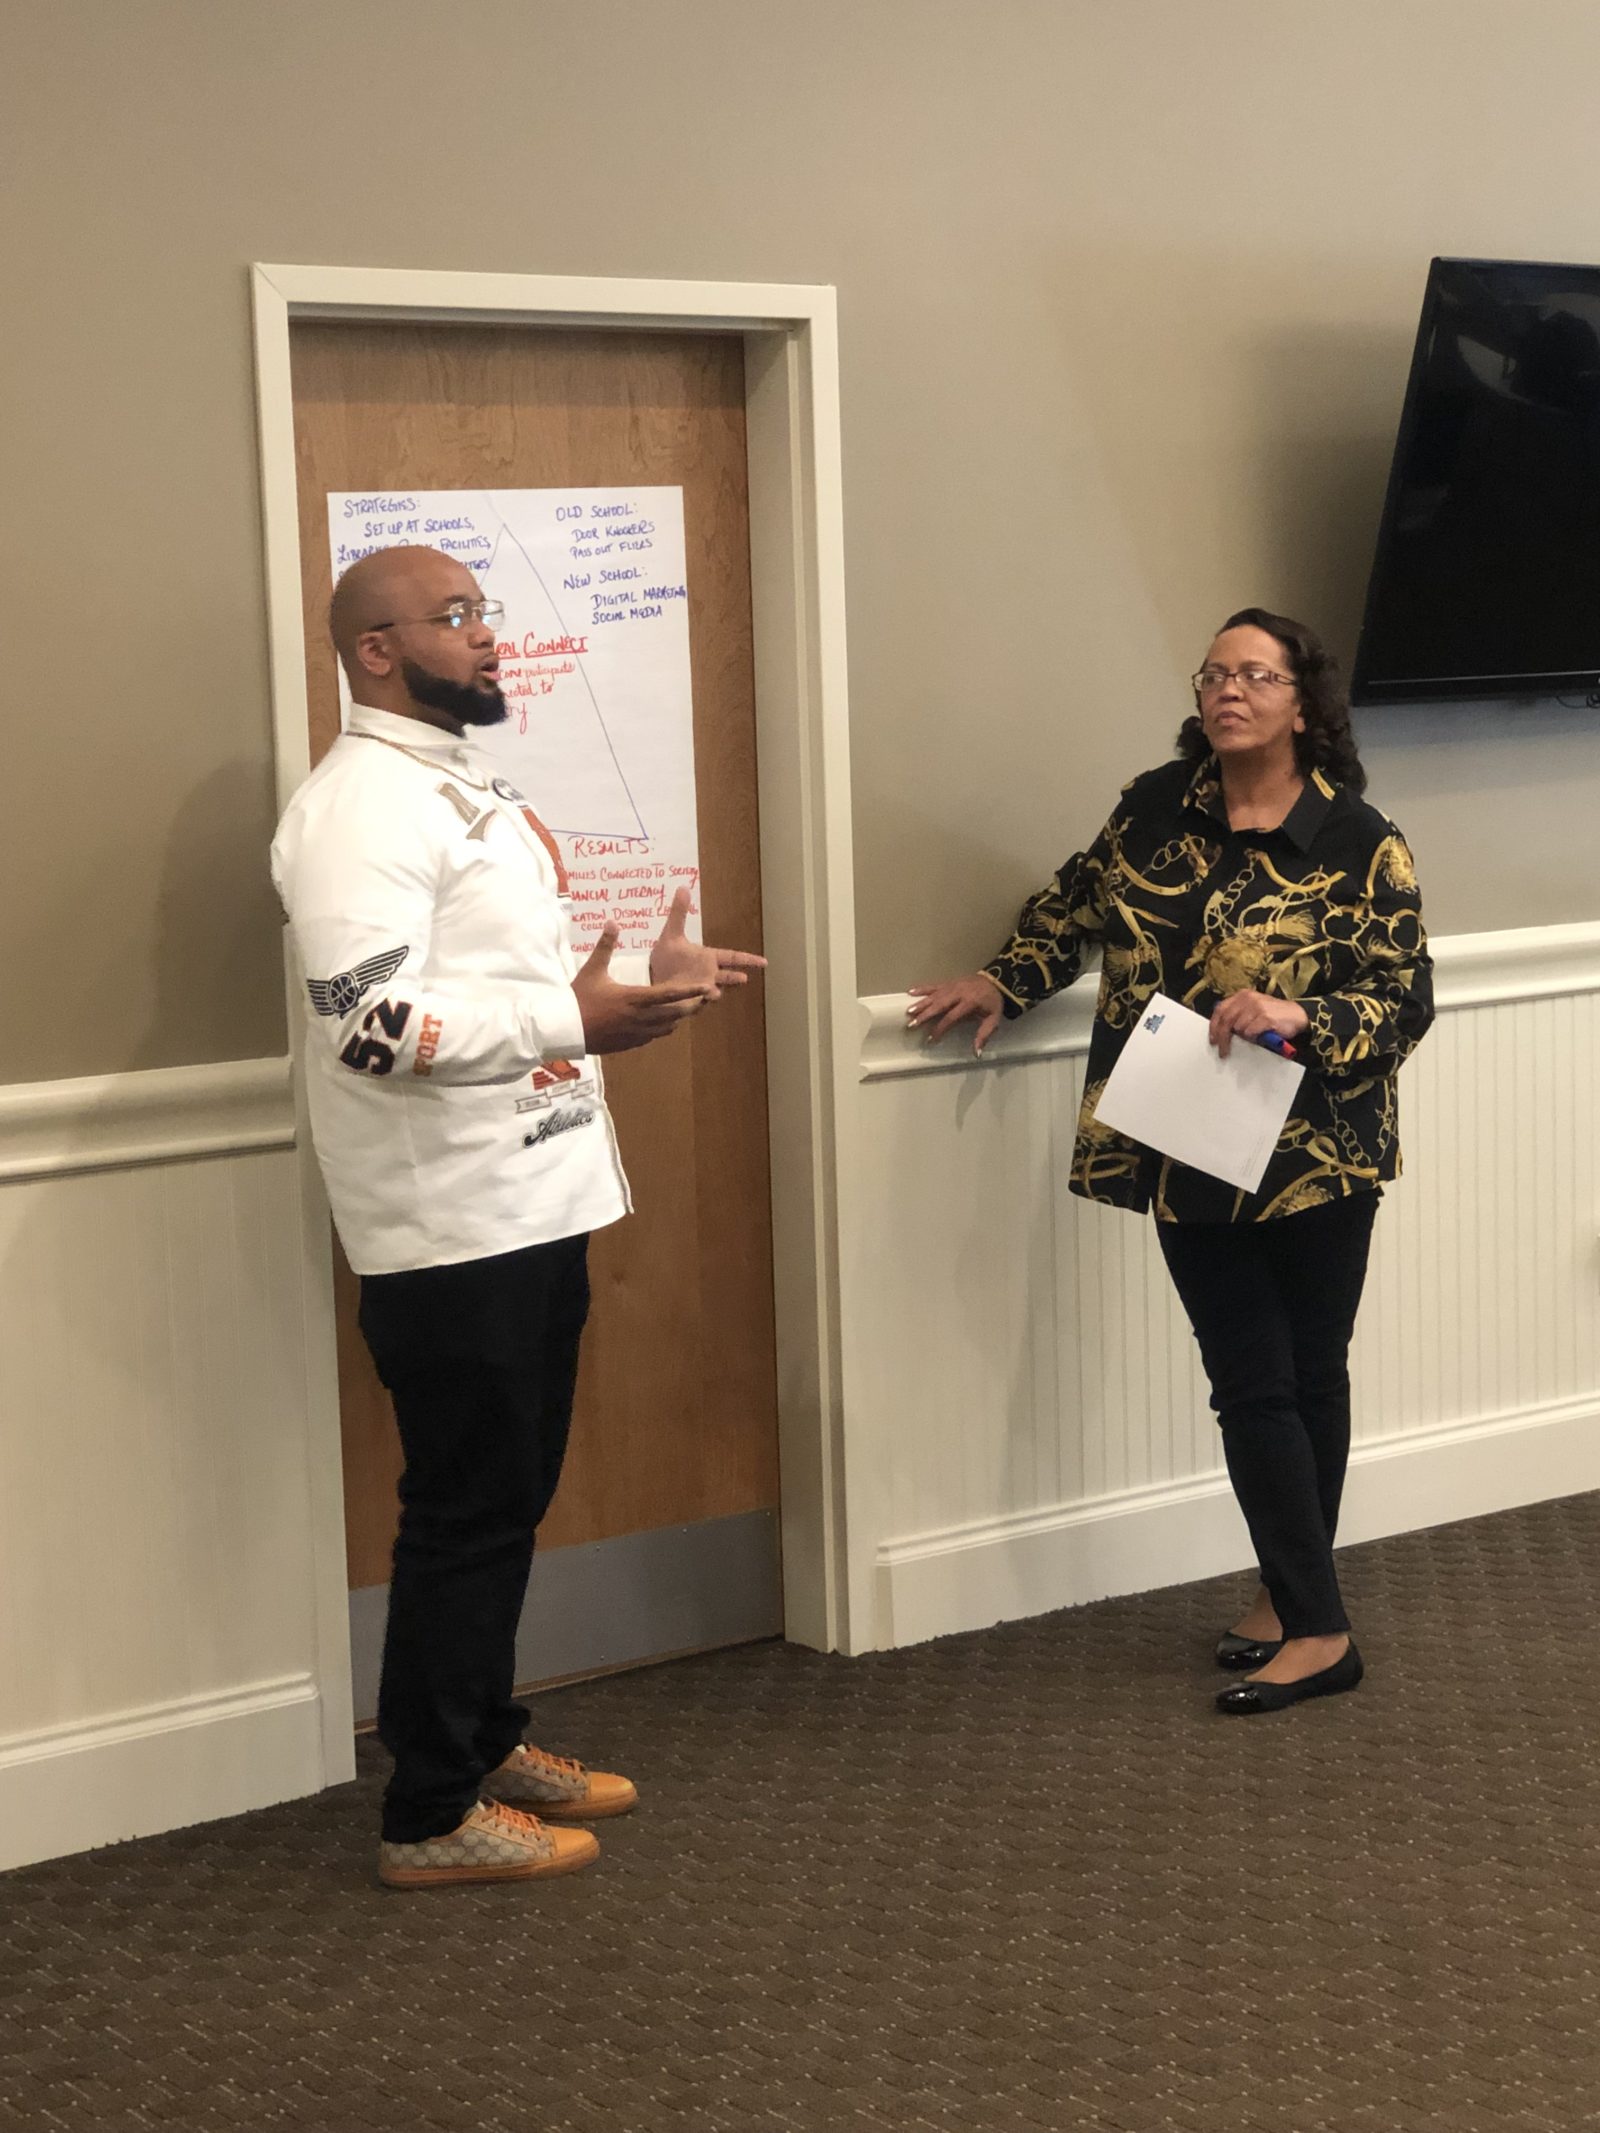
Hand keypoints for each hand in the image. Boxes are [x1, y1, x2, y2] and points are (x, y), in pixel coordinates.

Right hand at [573, 924, 711, 1053]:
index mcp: (634, 998)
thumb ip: (605, 946)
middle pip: (675, 1014)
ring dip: (677, 1018)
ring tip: (685, 1009)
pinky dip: (661, 1029)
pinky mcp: (629, 1044)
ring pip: (666, 1028)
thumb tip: (612, 922)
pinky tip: (661, 1023)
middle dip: (691, 1006)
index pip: (669, 994)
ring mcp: (636, 1033)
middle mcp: (640, 1018)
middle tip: (704, 999)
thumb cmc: (579, 998)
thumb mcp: (592, 970)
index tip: (706, 987)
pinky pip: (652, 1037)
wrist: (564, 1030)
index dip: (691, 991)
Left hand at [649, 888, 766, 999]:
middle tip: (743, 979)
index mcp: (708, 958)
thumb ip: (679, 912)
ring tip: (714, 992)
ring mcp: (700, 989)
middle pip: (727, 977)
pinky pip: (697, 1002)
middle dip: (734, 978)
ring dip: (715, 992)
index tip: (765, 962)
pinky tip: (699, 999)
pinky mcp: (689, 1001)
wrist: (650, 977)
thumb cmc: (665, 957)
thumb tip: (682, 887)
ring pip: (714, 991)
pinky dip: (700, 1001)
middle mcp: (708, 974)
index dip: (748, 960)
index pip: (732, 958)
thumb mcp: (671, 933)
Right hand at [904, 973, 1005, 1055]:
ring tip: (908, 1012)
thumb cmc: (992, 1003)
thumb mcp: (993, 1020)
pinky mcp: (948, 982)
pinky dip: (921, 988)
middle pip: (939, 1004)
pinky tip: (910, 992)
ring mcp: (952, 986)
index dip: (941, 1028)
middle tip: (912, 1024)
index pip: (952, 1017)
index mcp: (970, 1003)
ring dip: (920, 1003)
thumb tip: (977, 1053)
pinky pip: (933, 985)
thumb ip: (983, 1036)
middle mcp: (958, 993)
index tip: (931, 1039)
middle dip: (925, 1014)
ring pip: (934, 995)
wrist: (996, 981)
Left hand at [1208, 990, 1308, 1059]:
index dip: (1214, 1026)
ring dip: (1244, 1036)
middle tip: (1222, 1052)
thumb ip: (1237, 1015)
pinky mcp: (1265, 1017)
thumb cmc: (1273, 1015)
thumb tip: (1221, 1031)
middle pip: (1226, 1020)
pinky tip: (1261, 1035)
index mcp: (1242, 995)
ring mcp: (1257, 1007)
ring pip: (1239, 1028)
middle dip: (1222, 1038)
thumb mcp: (1253, 1009)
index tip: (1213, 1039)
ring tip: (1254, 1037)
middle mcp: (1248, 998)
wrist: (1297, 1016)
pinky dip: (1254, 1037)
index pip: (1220, 1010)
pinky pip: (1251, 1033)